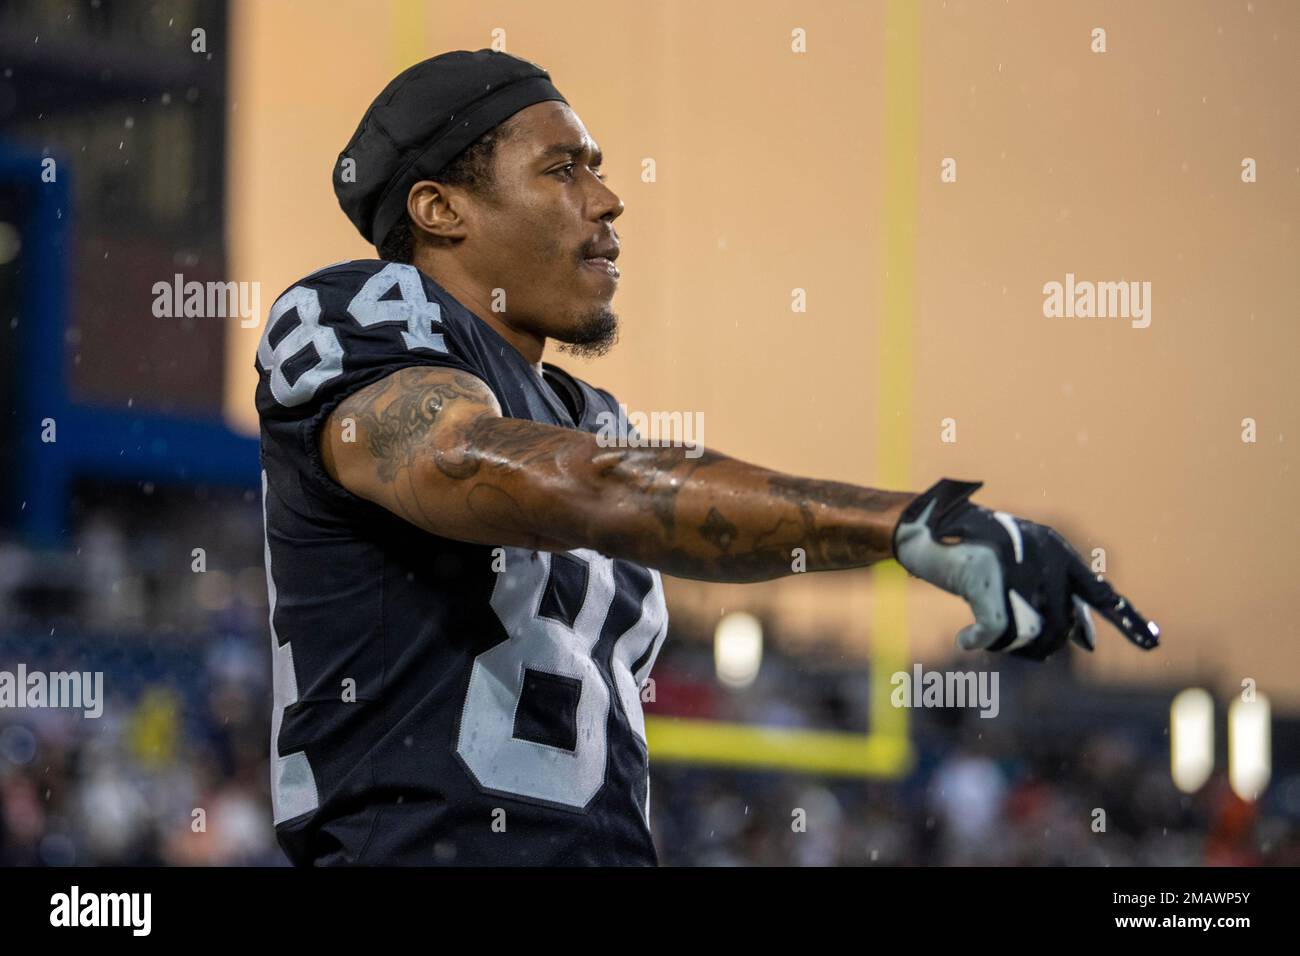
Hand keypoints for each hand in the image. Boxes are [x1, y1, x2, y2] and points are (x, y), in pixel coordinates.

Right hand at [892, 478, 1159, 661]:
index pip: (1100, 593)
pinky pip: (995, 634)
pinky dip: (979, 641)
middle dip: (1038, 644)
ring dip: (1006, 643)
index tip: (1154, 644)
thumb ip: (1055, 597)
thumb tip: (1087, 641)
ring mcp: (1015, 567)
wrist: (926, 526)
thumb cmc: (974, 549)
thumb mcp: (1021, 568)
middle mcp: (1043, 556)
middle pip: (1060, 627)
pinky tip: (965, 640)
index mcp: (1056, 550)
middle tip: (1011, 642)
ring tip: (984, 634)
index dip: (1127, 620)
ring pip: (1030, 634)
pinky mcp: (986, 581)